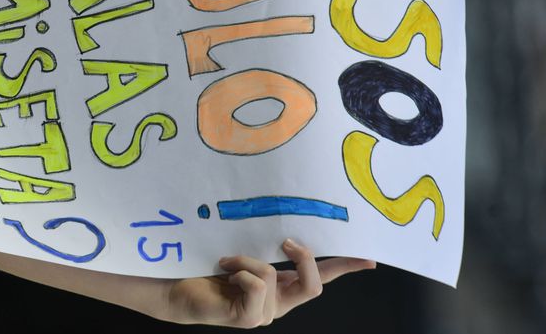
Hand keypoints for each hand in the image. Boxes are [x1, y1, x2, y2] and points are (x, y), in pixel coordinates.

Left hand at [163, 239, 374, 326]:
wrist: (178, 287)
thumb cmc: (209, 267)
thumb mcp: (245, 250)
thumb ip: (266, 246)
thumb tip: (285, 226)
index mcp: (283, 287)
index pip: (321, 277)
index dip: (344, 267)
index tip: (367, 257)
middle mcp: (279, 304)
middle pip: (313, 284)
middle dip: (303, 257)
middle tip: (284, 240)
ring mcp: (266, 314)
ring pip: (272, 275)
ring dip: (245, 260)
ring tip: (226, 261)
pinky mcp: (248, 318)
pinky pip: (256, 285)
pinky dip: (240, 271)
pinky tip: (225, 275)